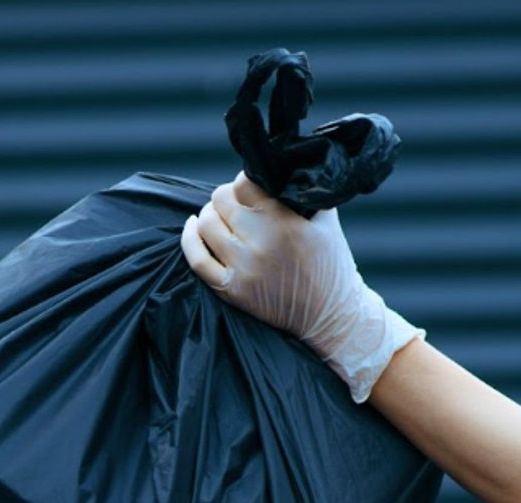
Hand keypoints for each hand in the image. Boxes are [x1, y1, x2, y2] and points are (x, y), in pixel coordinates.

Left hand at [180, 174, 421, 402]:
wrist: (330, 315)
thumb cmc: (331, 265)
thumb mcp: (326, 220)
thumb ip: (304, 193)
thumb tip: (280, 168)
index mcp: (285, 221)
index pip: (246, 183)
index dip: (245, 180)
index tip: (250, 186)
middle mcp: (260, 242)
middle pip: (221, 200)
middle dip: (226, 196)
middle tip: (234, 202)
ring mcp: (243, 268)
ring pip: (206, 225)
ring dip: (208, 215)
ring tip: (218, 216)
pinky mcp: (231, 290)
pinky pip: (196, 259)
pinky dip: (189, 239)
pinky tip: (192, 227)